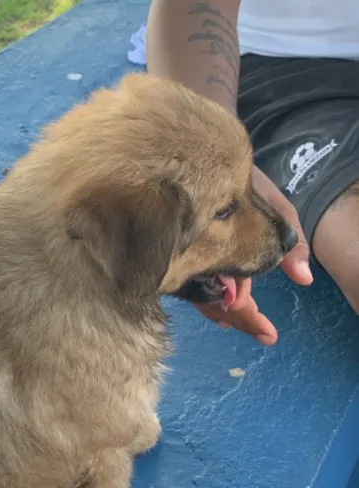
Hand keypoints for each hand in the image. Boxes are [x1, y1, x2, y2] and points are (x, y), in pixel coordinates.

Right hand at [196, 166, 312, 345]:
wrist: (200, 151)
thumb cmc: (241, 178)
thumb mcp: (274, 206)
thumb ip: (291, 240)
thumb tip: (304, 279)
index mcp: (220, 255)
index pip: (234, 301)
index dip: (250, 320)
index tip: (271, 336)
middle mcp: (197, 261)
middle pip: (215, 304)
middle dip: (240, 318)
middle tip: (265, 333)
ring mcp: (186, 257)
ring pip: (203, 295)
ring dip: (224, 309)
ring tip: (247, 321)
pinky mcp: (183, 251)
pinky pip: (194, 281)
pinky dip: (211, 294)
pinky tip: (222, 300)